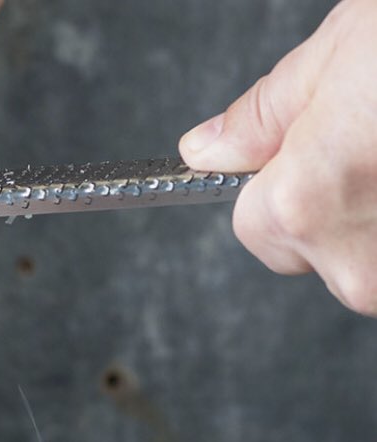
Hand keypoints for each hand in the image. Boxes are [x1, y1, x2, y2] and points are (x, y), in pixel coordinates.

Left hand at [179, 0, 376, 316]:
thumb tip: (206, 150)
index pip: (256, 230)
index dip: (280, 183)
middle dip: (338, 203)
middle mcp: (358, 264)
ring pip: (374, 260)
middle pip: (318, 254)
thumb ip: (263, 117)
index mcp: (305, 208)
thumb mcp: (340, 53)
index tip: (318, 144)